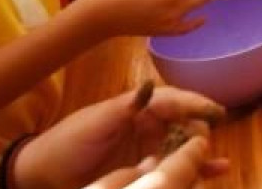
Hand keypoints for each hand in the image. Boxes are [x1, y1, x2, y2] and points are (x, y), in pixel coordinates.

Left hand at [15, 83, 227, 188]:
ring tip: (217, 164)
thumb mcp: (95, 122)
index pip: (174, 101)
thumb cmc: (67, 143)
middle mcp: (149, 126)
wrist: (44, 175)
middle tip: (202, 146)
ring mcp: (150, 150)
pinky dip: (198, 169)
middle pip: (185, 124)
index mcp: (138, 108)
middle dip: (199, 132)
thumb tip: (150, 86)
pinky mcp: (148, 172)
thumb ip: (126, 107)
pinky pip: (177, 168)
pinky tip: (218, 171)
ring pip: (185, 148)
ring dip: (203, 153)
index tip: (217, 112)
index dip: (196, 104)